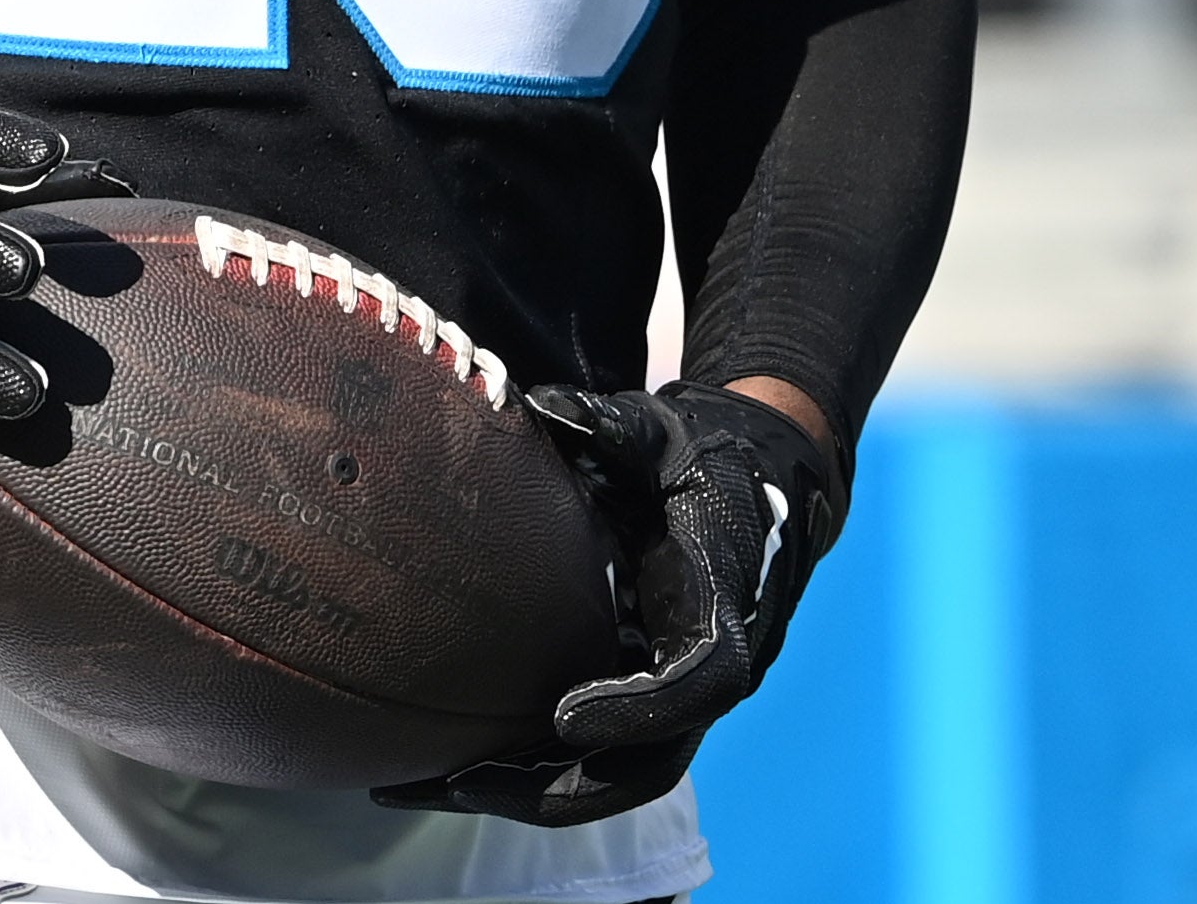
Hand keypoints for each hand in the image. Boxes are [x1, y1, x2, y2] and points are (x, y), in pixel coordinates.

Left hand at [374, 379, 840, 827]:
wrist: (765, 484)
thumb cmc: (704, 456)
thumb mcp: (663, 432)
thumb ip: (612, 427)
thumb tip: (542, 406)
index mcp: (720, 601)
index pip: (698, 680)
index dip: (637, 710)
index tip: (564, 716)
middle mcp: (709, 669)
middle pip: (645, 764)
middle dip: (554, 785)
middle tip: (459, 783)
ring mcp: (681, 693)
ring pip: (615, 774)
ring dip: (529, 790)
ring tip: (431, 787)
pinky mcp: (649, 695)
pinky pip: (600, 754)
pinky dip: (534, 767)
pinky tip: (456, 765)